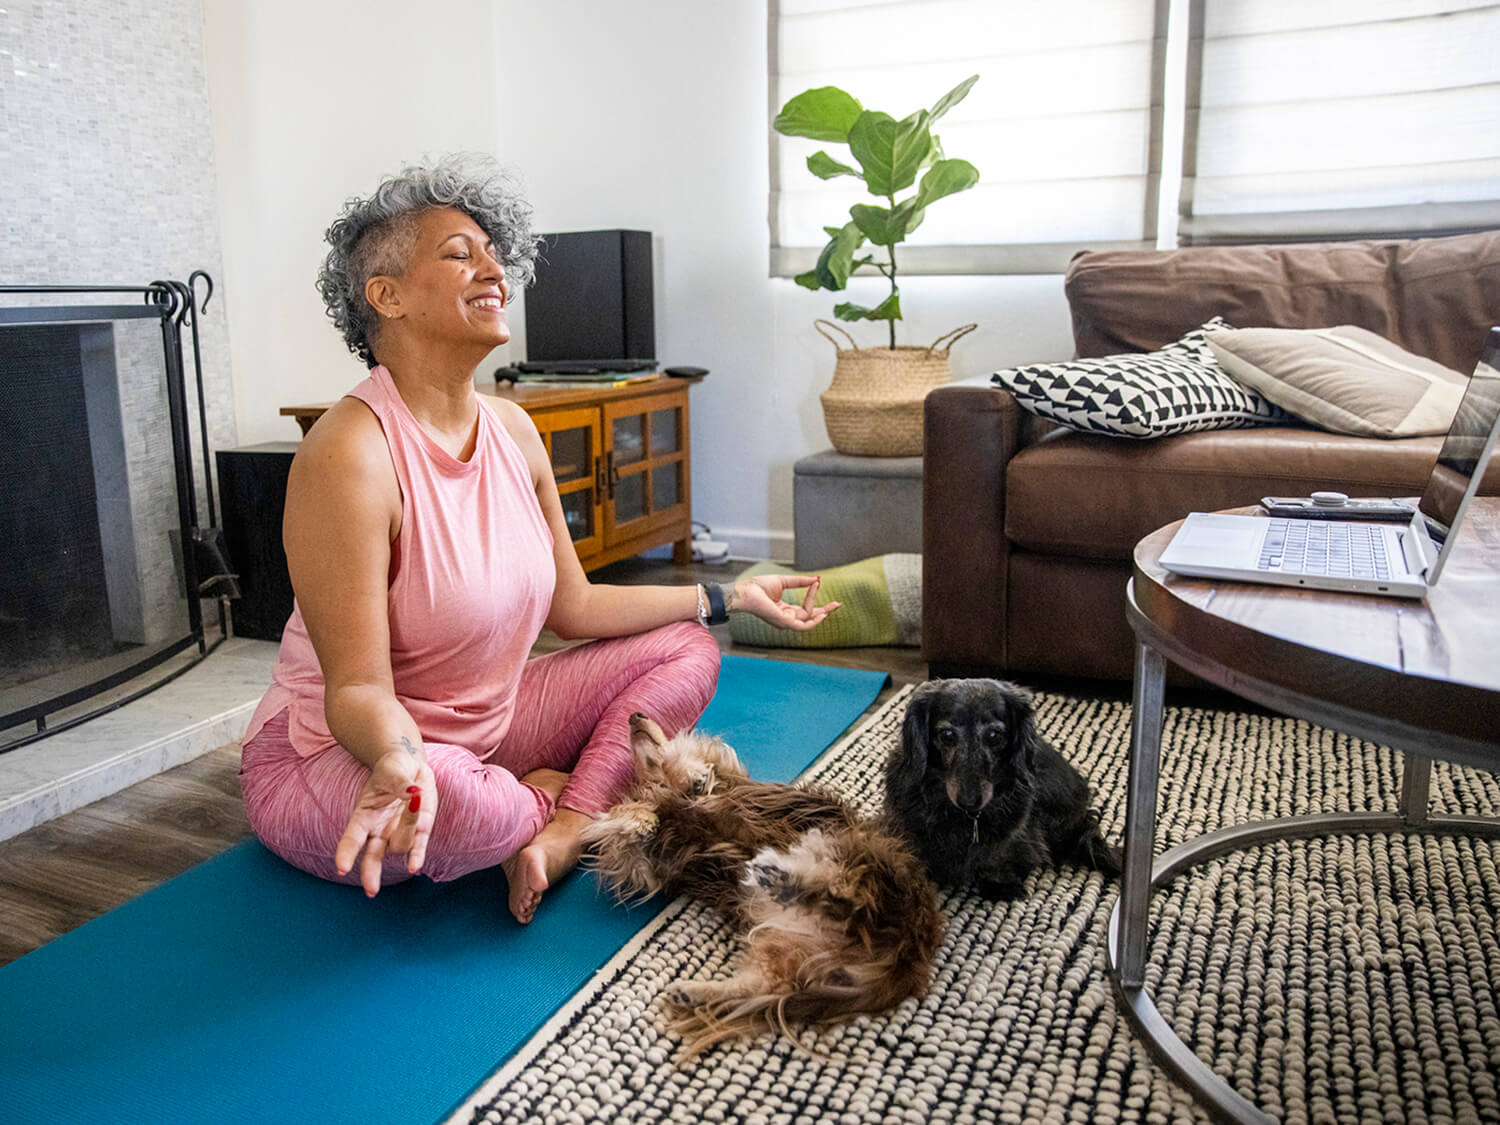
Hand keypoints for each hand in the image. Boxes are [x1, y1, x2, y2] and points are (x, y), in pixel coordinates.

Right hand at [334, 749, 436, 896]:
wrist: (410, 766)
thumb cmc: (393, 769)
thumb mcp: (393, 771)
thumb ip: (401, 784)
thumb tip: (413, 792)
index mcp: (364, 815)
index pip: (353, 838)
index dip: (347, 853)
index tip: (341, 868)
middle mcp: (379, 829)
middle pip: (372, 857)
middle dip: (371, 873)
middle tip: (371, 890)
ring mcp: (398, 832)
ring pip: (400, 844)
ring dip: (407, 826)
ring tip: (414, 797)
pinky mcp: (419, 830)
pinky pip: (417, 848)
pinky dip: (416, 857)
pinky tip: (415, 868)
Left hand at [730, 575, 839, 631]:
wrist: (746, 591)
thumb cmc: (758, 587)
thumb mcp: (784, 581)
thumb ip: (800, 582)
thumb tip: (817, 579)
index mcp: (785, 610)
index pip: (806, 608)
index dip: (815, 597)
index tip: (818, 582)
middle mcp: (786, 618)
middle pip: (810, 617)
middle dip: (825, 611)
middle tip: (838, 604)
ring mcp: (785, 622)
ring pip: (808, 618)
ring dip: (820, 610)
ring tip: (831, 606)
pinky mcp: (784, 622)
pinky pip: (803, 624)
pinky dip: (814, 620)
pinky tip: (822, 614)